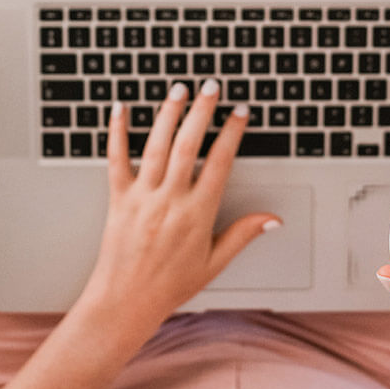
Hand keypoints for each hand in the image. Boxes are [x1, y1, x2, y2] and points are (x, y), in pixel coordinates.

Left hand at [81, 80, 279, 330]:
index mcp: (198, 214)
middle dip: (202, 111)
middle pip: (189, 144)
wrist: (125, 302)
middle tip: (211, 87)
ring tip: (179, 89)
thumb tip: (273, 219)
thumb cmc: (169, 286)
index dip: (232, 133)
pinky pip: (116, 159)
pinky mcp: (117, 199)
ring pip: (157, 145)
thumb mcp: (215, 262)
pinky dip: (116, 131)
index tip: (240, 113)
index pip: (220, 162)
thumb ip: (243, 235)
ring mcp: (142, 197)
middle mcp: (170, 201)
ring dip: (168, 113)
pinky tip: (120, 108)